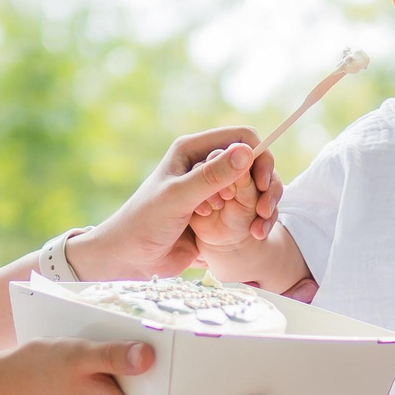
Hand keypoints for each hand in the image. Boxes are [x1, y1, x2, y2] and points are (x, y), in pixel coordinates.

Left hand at [73, 129, 281, 278]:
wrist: (131, 257)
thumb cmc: (145, 222)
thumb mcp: (178, 198)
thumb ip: (212, 176)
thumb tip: (247, 151)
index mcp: (193, 150)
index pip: (241, 137)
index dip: (258, 155)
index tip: (260, 183)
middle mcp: (205, 164)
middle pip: (252, 160)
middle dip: (262, 183)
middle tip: (262, 210)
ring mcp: (212, 188)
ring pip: (252, 185)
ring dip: (261, 203)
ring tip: (256, 227)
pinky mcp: (217, 211)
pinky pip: (246, 206)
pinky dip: (255, 217)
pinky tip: (253, 234)